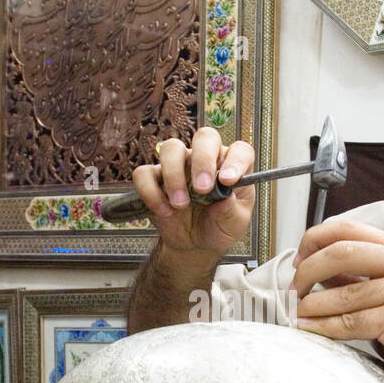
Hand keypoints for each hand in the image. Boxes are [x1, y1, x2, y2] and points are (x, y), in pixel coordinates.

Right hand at [131, 127, 254, 261]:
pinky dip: (151, 192)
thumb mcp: (233, 224)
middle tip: (202, 189)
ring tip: (181, 205)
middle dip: (203, 160)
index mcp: (230, 167)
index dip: (235, 161)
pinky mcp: (156, 179)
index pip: (239, 150)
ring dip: (174, 175)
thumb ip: (232, 211)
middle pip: (204, 138)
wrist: (195, 245)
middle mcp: (205, 160)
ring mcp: (179, 166)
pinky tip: (164, 211)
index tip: (228, 181)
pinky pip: (144, 173)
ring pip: (171, 148)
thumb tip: (226, 197)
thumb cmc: (219, 227)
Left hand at [290, 219, 383, 382]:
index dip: (314, 240)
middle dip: (308, 272)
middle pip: (342, 252)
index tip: (298, 261)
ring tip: (298, 314)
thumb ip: (357, 277)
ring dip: (311, 305)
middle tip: (294, 290)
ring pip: (343, 292)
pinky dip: (322, 326)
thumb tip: (312, 266)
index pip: (348, 228)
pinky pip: (350, 321)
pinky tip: (309, 329)